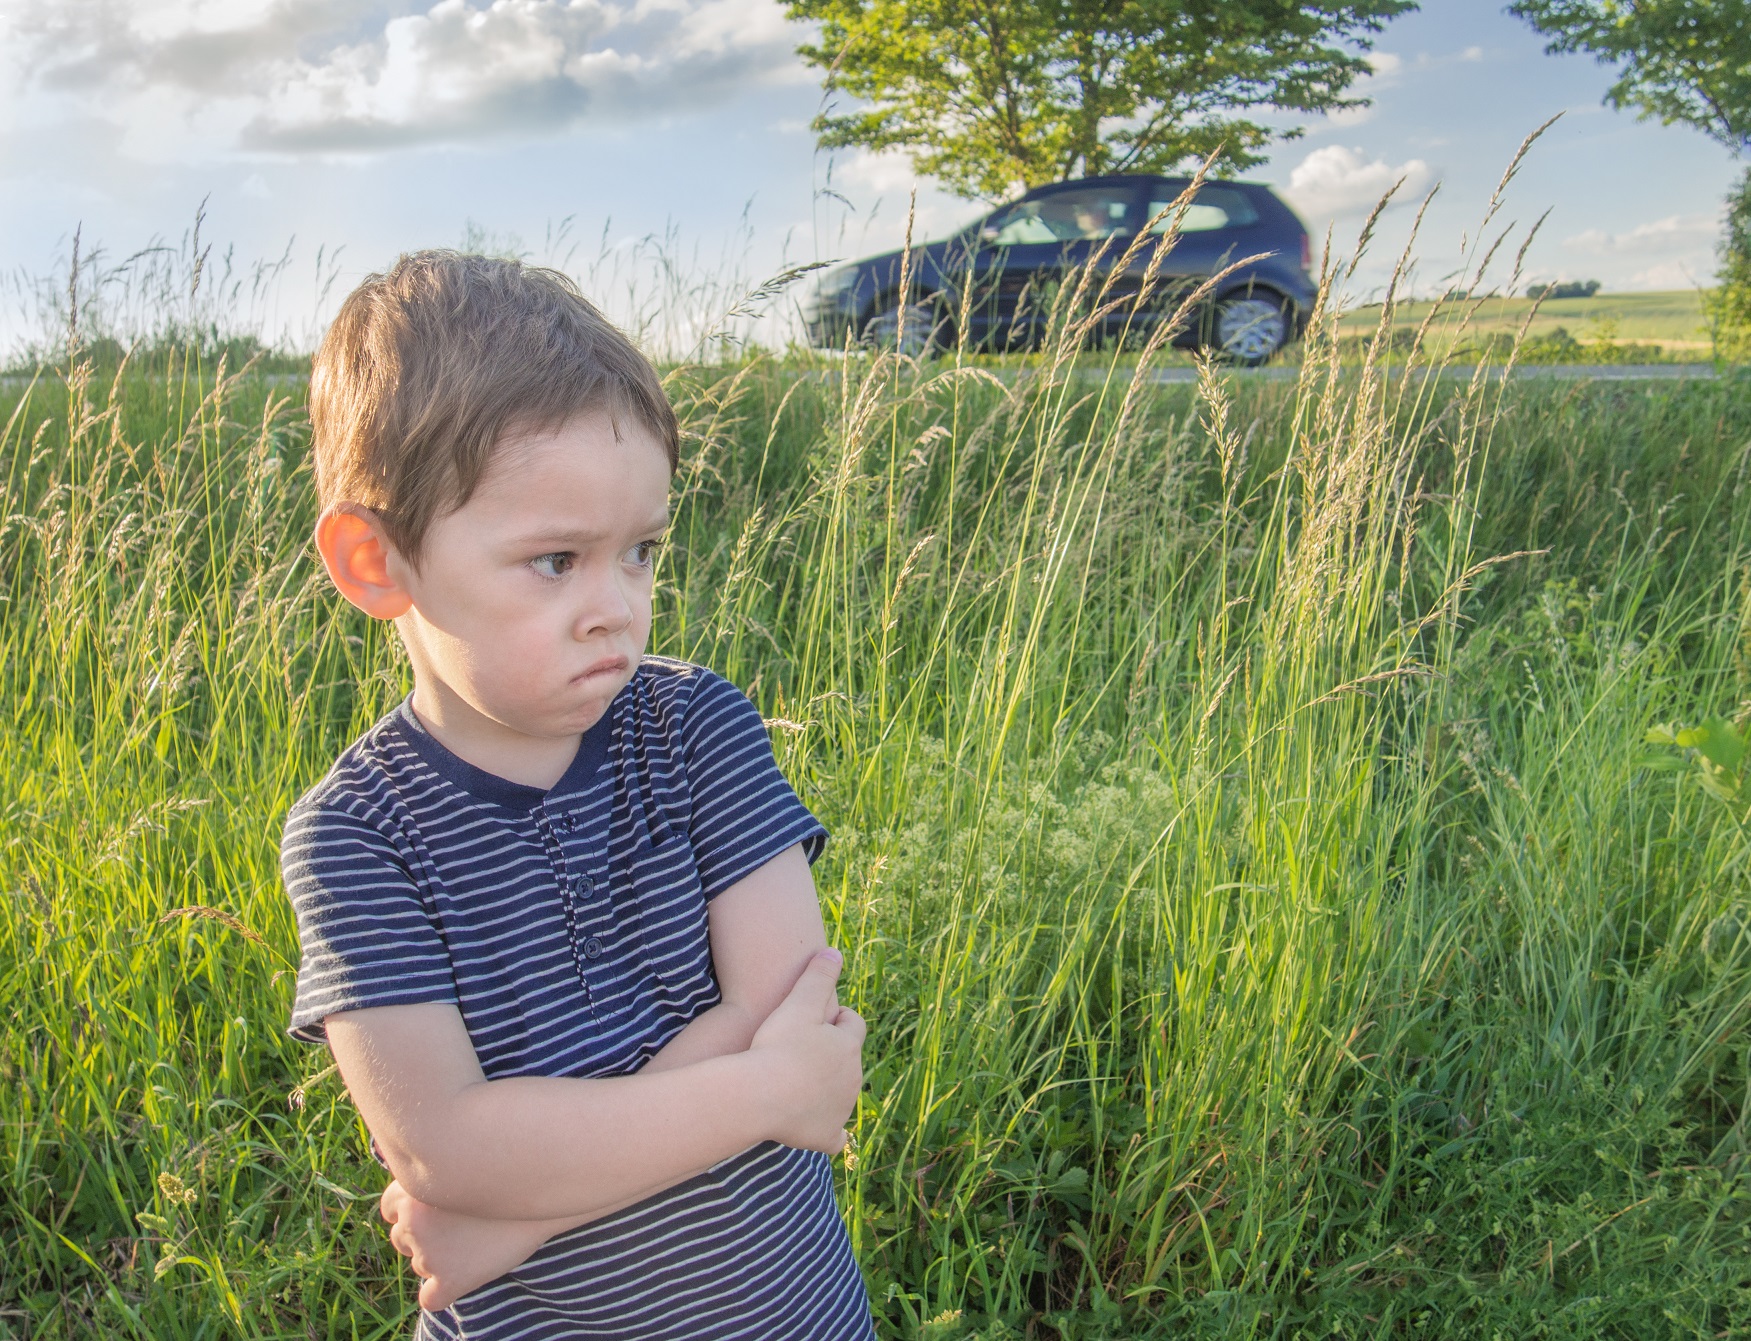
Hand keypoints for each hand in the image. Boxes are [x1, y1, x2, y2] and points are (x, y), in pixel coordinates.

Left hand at [380, 1179, 556, 1311]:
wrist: (544, 1192)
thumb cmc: (508, 1171)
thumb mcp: (461, 1163)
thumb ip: (436, 1176)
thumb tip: (424, 1182)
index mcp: (413, 1190)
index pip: (390, 1208)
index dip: (412, 1210)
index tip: (436, 1211)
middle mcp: (414, 1222)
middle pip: (401, 1238)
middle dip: (424, 1237)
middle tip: (459, 1227)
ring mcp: (430, 1254)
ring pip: (419, 1265)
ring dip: (438, 1259)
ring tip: (474, 1242)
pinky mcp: (450, 1280)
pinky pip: (431, 1298)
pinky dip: (441, 1292)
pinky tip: (463, 1277)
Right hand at [747, 949, 865, 1152]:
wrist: (760, 1095)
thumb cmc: (777, 1045)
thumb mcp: (798, 1001)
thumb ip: (818, 975)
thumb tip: (834, 951)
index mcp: (849, 1046)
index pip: (853, 1024)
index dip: (836, 1019)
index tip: (814, 1019)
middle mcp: (853, 1078)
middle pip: (848, 1061)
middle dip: (831, 1054)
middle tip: (800, 1050)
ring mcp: (841, 1110)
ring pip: (841, 1095)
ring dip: (826, 1088)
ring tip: (796, 1082)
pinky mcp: (826, 1137)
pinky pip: (834, 1137)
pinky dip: (827, 1132)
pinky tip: (816, 1128)